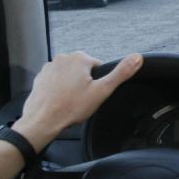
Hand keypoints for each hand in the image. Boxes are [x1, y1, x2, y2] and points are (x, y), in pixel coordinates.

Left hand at [12, 51, 142, 151]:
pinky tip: (60, 101)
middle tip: (82, 100)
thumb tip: (138, 57)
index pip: (99, 67)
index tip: (93, 94)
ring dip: (72, 87)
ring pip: (70, 76)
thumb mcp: (102, 91)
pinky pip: (56, 81)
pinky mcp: (41, 77)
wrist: (42, 120)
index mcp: (80, 58)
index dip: (99, 83)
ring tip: (70, 102)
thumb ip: (121, 73)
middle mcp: (63, 58)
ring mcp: (50, 67)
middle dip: (85, 84)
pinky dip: (59, 90)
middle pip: (83, 71)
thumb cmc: (70, 107)